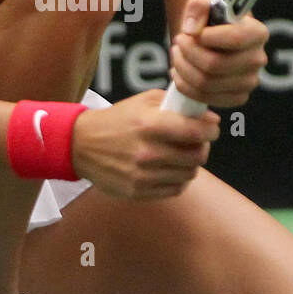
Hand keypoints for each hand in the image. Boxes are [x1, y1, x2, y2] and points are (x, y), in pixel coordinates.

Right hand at [70, 90, 219, 200]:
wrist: (81, 145)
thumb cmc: (117, 120)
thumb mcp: (143, 101)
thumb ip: (177, 104)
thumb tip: (209, 118)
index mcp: (149, 124)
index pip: (195, 131)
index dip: (211, 130)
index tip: (212, 129)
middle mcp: (147, 152)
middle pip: (196, 156)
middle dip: (203, 148)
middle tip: (198, 142)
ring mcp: (142, 175)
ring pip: (188, 175)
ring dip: (191, 164)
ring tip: (182, 155)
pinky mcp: (138, 192)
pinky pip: (174, 190)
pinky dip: (178, 179)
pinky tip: (170, 169)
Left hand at [168, 0, 268, 107]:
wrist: (211, 34)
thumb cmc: (210, 15)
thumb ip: (198, 6)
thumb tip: (192, 30)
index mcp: (258, 33)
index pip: (236, 38)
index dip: (208, 37)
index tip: (192, 31)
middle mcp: (258, 59)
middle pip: (215, 64)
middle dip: (189, 52)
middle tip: (179, 40)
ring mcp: (249, 82)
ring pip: (206, 83)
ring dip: (183, 68)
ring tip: (176, 53)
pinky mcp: (237, 97)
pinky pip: (205, 98)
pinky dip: (185, 85)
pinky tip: (178, 70)